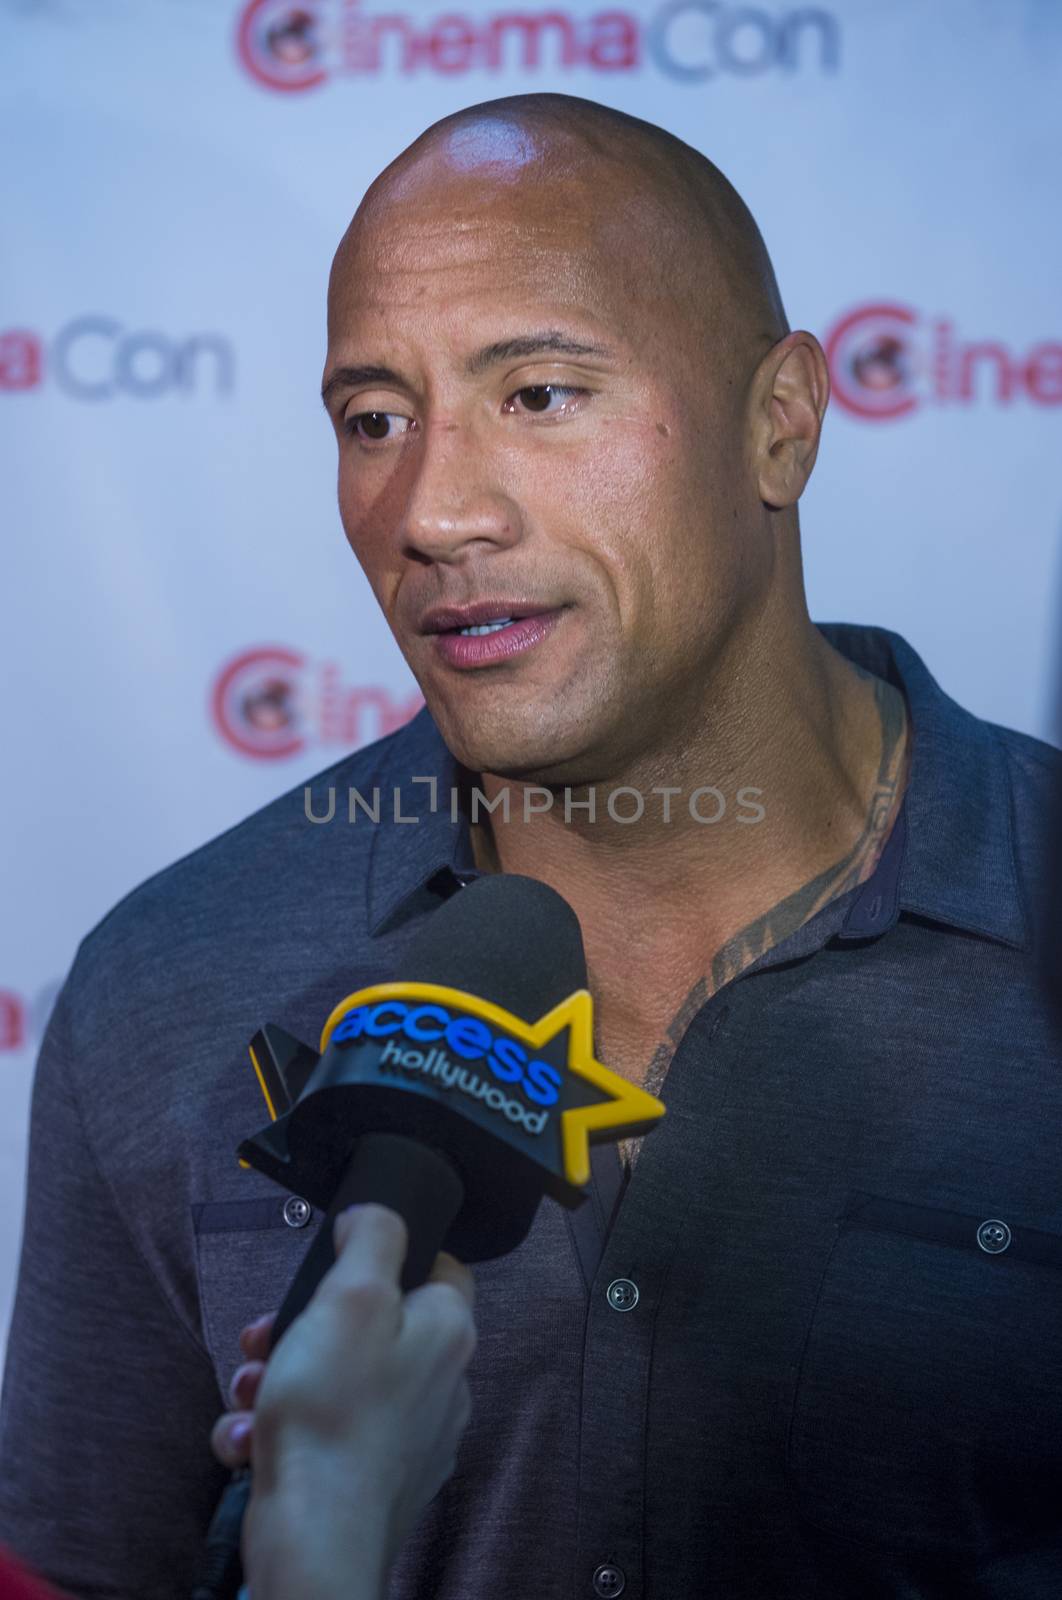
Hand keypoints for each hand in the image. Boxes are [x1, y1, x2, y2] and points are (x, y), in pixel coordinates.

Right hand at [211, 1203, 475, 1599]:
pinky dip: (277, 1435)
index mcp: (447, 1332)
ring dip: (278, 1381)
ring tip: (250, 1396)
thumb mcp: (350, 1295)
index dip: (385, 1258)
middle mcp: (440, 1385)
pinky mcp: (370, 1479)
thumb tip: (376, 1214)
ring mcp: (407, 1437)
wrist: (315, 1536)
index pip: (438, 1268)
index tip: (338, 1267)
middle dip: (303, 1328)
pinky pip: (319, 1435)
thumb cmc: (334, 1416)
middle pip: (370, 1327)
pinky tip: (250, 1443)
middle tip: (265, 1337)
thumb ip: (372, 1238)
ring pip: (335, 1382)